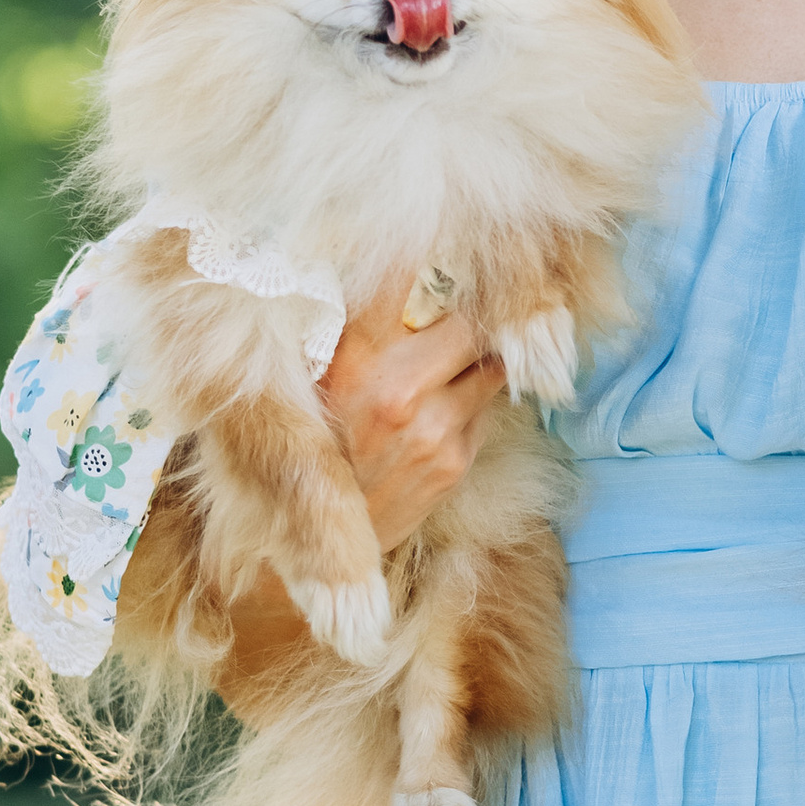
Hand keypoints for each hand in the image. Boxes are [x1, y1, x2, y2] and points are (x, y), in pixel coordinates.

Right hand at [318, 292, 508, 550]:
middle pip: (472, 321)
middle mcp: (398, 388)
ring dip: (479, 359)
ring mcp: (434, 427)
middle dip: (470, 317)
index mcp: (354, 357)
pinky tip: (445, 408)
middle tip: (463, 317)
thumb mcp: (316, 377)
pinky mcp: (454, 462)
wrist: (313, 540)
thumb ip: (360, 330)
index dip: (441, 270)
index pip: (420, 283)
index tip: (448, 265)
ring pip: (491, 365)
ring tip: (456, 362)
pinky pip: (486, 409)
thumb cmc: (314, 445)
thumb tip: (408, 273)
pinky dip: (474, 401)